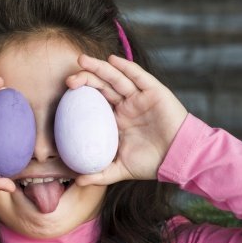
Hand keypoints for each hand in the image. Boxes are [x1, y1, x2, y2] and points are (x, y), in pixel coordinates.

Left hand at [65, 54, 188, 185]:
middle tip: (68, 80)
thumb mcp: (120, 170)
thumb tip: (78, 182)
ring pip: (116, 78)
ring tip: (82, 60)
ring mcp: (139, 97)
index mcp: (116, 119)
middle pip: (102, 86)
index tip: (63, 97)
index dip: (79, 96)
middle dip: (85, 79)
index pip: (94, 102)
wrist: (178, 159)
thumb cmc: (151, 164)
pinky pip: (138, 77)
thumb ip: (99, 174)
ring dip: (100, 68)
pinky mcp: (154, 92)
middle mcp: (126, 105)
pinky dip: (126, 67)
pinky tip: (112, 60)